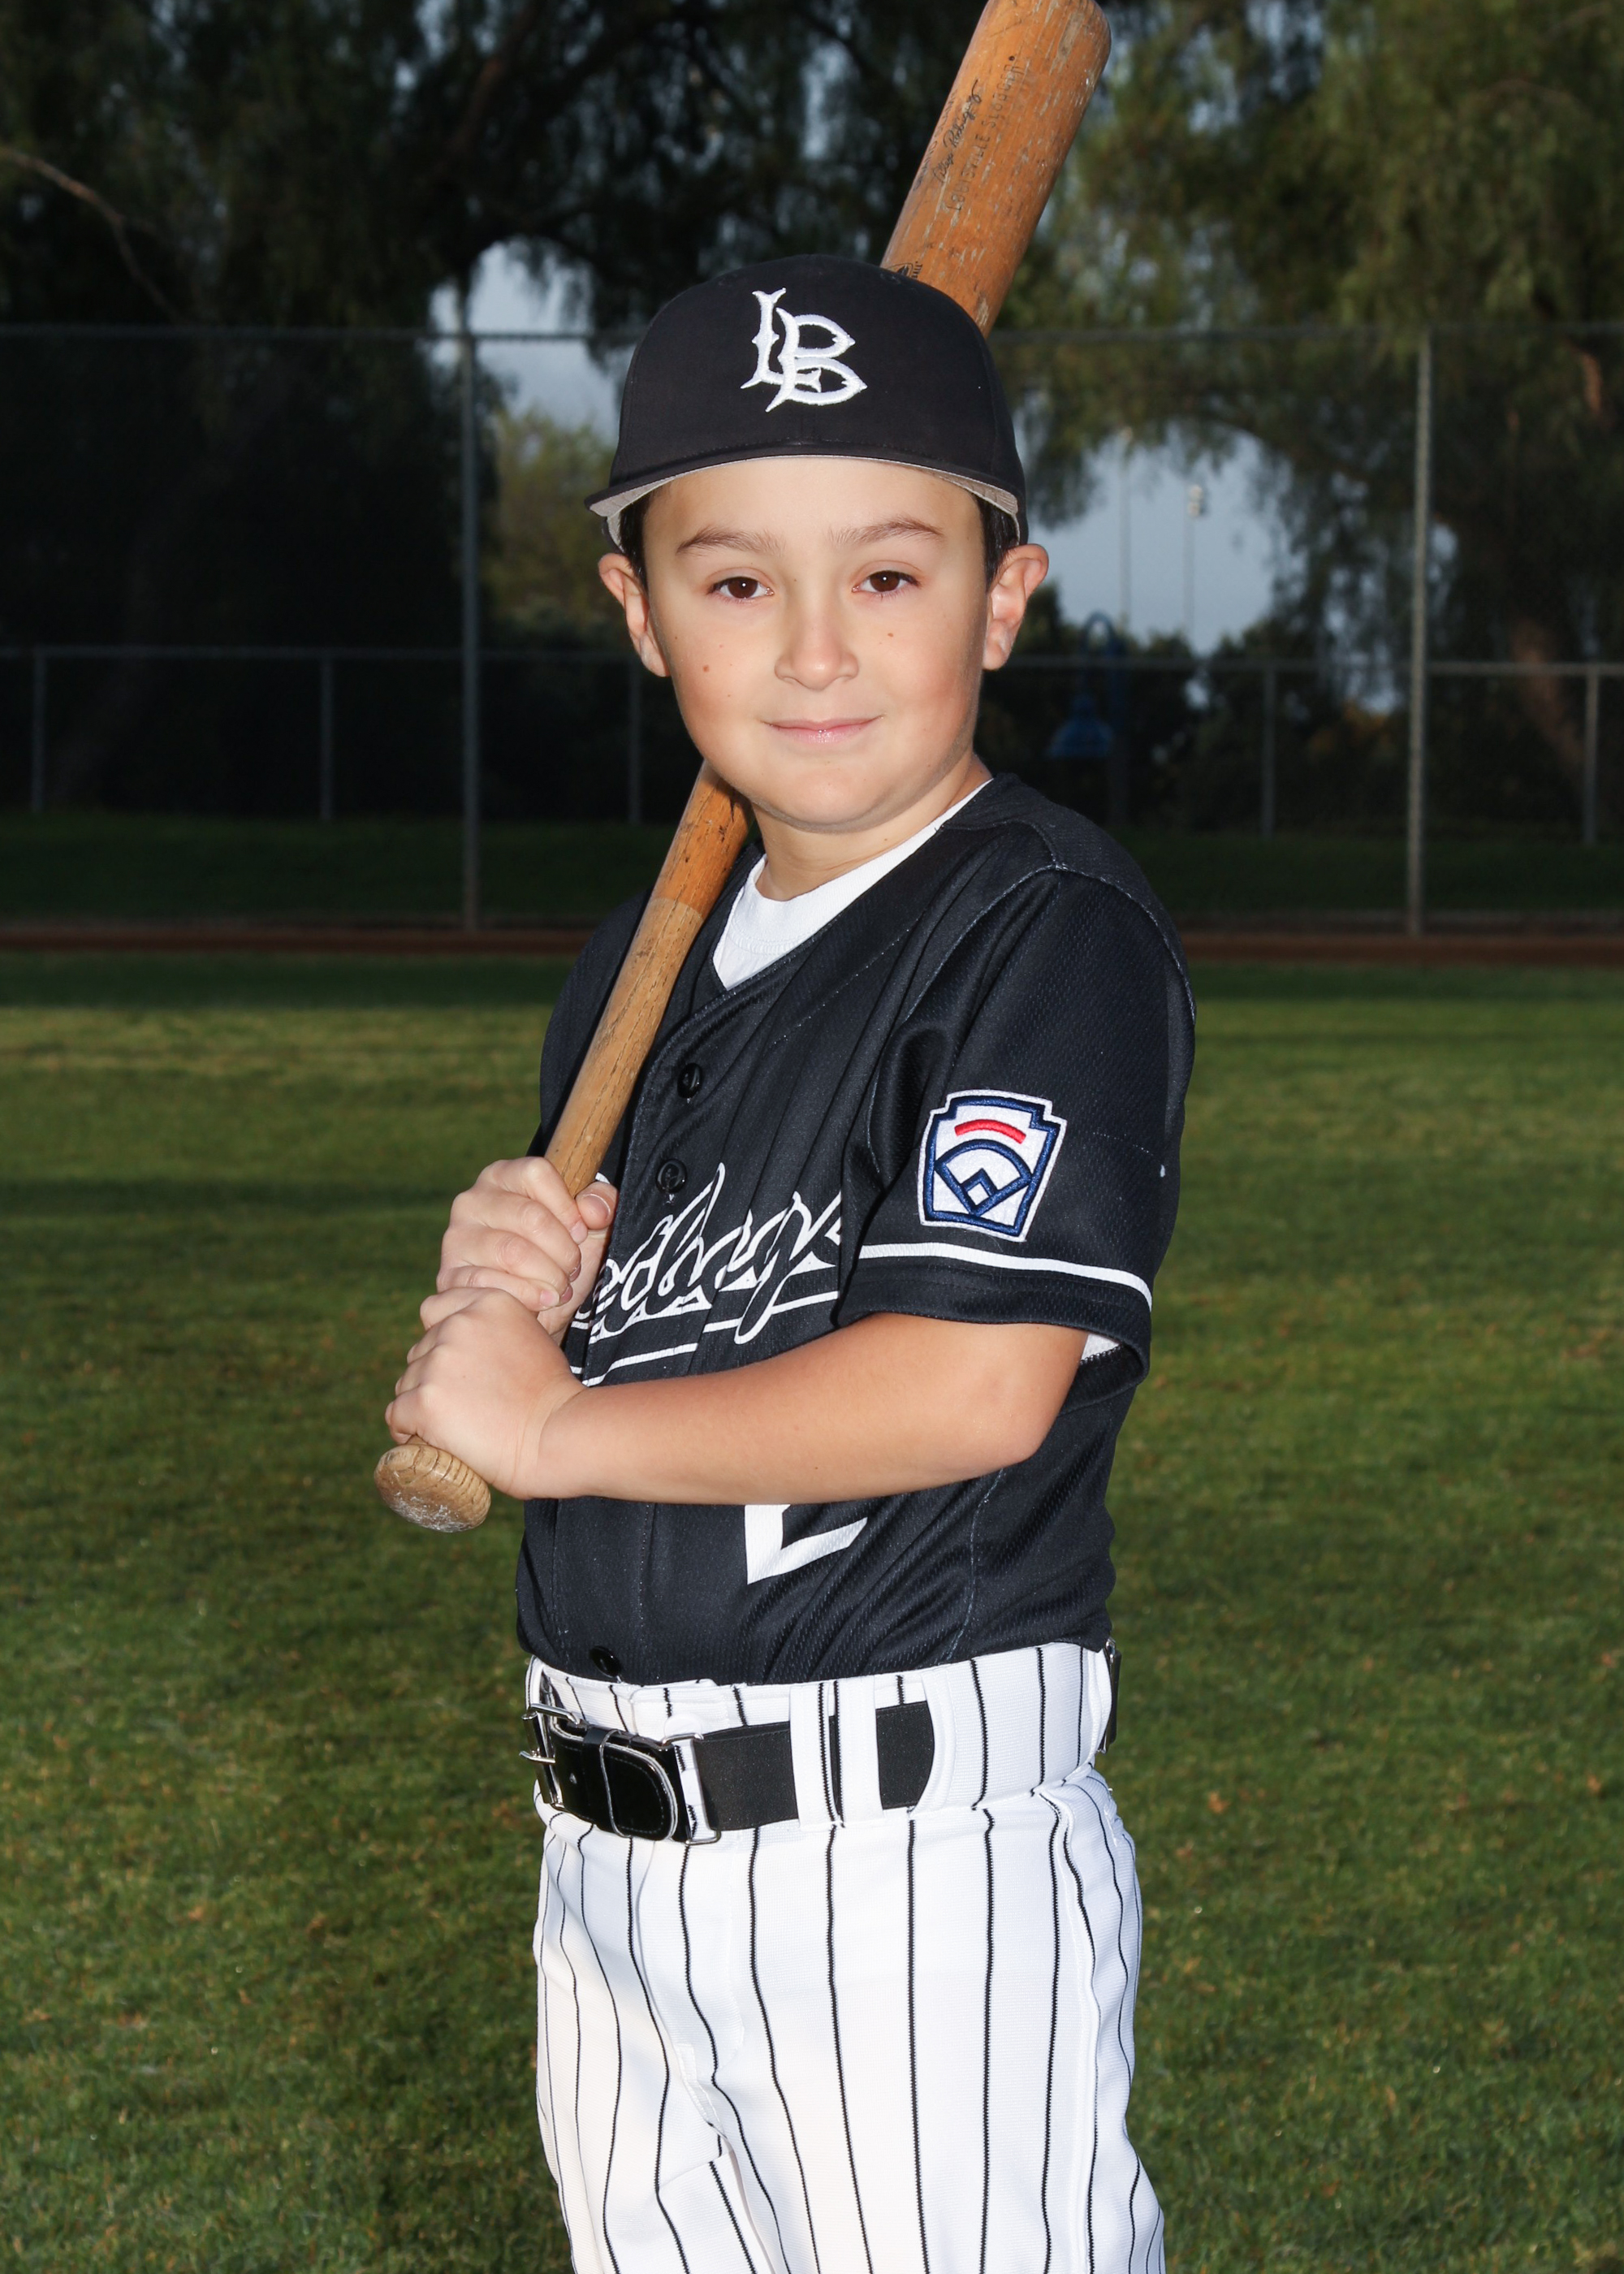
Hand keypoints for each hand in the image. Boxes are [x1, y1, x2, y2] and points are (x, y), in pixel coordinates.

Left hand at [385, 1286, 584, 1499]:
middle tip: (466, 1405)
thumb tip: (465, 1345)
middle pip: (420, 1351)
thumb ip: (495, 1330)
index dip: (440, 1339)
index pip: (434, 1309)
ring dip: (422, 1404)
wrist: (557, 1435)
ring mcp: (438, 1362)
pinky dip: (406, 1429)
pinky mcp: (424, 1401)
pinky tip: (427, 1440)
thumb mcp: (531, 1338)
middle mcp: (458, 1324)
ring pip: (407, 1383)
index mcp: (487, 1303)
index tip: (457, 1366)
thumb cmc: (552, 1397)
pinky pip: (396, 1415)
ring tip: (455, 1425)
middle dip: (433, 1376)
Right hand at [437, 1159, 616, 1341]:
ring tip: (560, 1287)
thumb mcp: (589, 1228)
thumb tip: (593, 1208)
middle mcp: (472, 1200)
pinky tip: (543, 1302)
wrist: (533, 1311)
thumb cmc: (557, 1258)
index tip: (580, 1232)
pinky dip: (526, 1295)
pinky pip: (491, 1283)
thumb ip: (600, 1205)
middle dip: (563, 1250)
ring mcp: (457, 1238)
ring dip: (548, 1275)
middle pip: (530, 1216)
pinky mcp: (449, 1275)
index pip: (536, 1172)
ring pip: (513, 1252)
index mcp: (502, 1176)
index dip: (567, 1206)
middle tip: (572, 1269)